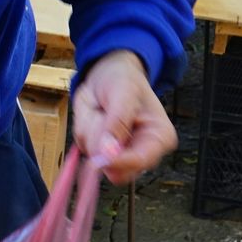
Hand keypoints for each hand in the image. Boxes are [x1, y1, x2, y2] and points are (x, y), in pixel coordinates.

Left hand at [71, 50, 176, 184]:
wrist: (109, 73)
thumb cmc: (123, 80)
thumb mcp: (123, 92)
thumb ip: (118, 122)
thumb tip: (108, 152)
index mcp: (159, 138)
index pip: (141, 162)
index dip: (117, 162)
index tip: (99, 157)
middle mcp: (141, 151)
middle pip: (115, 169)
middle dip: (100, 141)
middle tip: (101, 113)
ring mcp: (119, 153)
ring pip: (94, 156)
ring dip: (90, 129)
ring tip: (101, 110)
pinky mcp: (99, 150)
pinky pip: (82, 146)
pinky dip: (83, 128)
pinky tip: (94, 114)